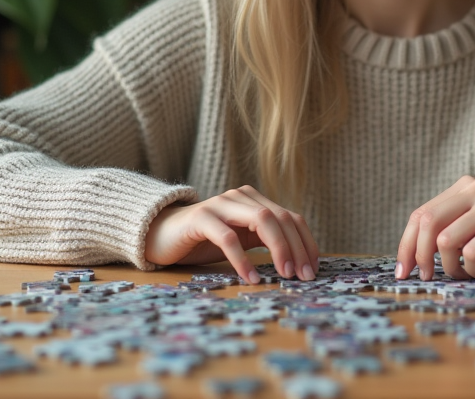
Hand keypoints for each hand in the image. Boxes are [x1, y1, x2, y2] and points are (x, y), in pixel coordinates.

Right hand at [143, 185, 319, 284]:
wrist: (160, 235)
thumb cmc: (204, 240)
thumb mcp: (241, 240)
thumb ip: (265, 241)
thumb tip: (299, 261)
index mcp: (254, 201)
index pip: (291, 217)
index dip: (306, 242)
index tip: (313, 268)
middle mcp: (241, 197)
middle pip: (280, 217)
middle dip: (297, 248)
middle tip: (304, 276)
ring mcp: (221, 204)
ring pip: (262, 220)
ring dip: (279, 248)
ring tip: (285, 275)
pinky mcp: (201, 218)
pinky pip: (227, 237)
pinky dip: (242, 259)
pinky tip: (251, 278)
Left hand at [395, 176, 474, 280]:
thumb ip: (450, 228)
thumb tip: (412, 258)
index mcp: (463, 187)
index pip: (421, 214)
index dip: (406, 245)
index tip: (402, 272)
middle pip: (428, 223)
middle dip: (421, 256)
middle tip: (426, 278)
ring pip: (448, 241)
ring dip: (451, 268)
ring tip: (466, 275)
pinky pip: (474, 253)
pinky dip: (473, 271)